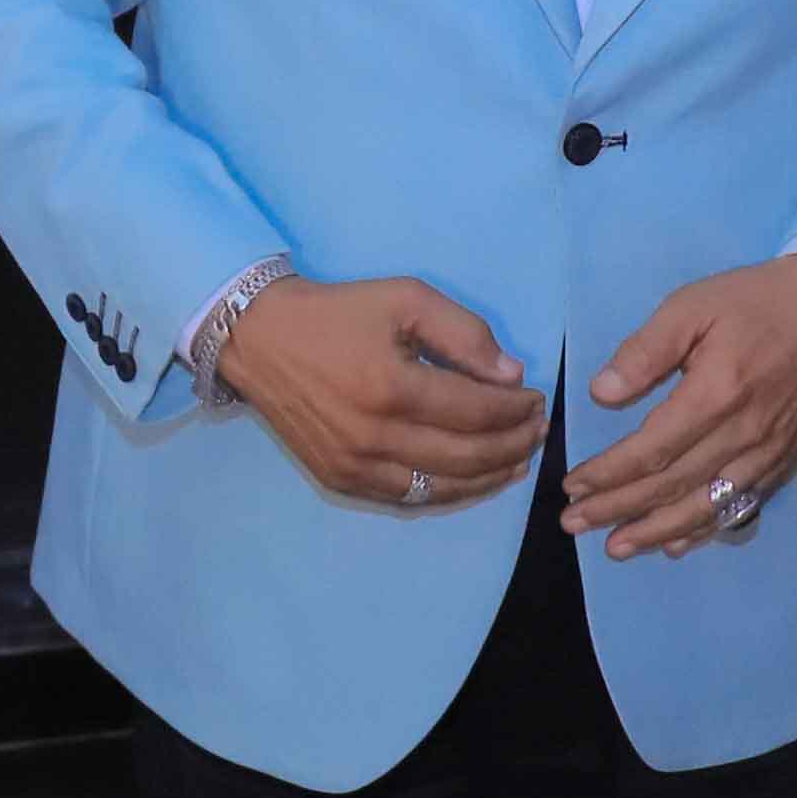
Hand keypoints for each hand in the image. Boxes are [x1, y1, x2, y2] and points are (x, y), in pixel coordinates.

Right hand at [215, 274, 541, 515]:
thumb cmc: (337, 313)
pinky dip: (448, 492)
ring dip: (489, 478)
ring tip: (516, 460)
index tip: (535, 399)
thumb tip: (510, 376)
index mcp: (393, 387)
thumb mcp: (404, 298)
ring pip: (442, 488)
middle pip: (468, 456)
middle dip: (514, 445)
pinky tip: (471, 479)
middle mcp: (374, 436)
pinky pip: (408, 499)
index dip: (516, 410)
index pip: (477, 412)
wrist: (259, 338)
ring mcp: (355, 466)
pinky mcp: (340, 480)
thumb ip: (464, 333)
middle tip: (536, 430)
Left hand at [570, 255, 796, 555]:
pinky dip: (704, 529)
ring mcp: (767, 453)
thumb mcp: (692, 305)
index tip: (572, 485)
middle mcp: (742, 435)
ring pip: (704, 506)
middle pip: (671, 486)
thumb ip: (646, 351)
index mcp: (715, 395)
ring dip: (656, 531)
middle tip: (575, 524)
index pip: (651, 450)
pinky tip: (676, 543)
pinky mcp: (785, 459)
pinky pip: (739, 505)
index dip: (608, 474)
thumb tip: (602, 393)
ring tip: (616, 548)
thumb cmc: (757, 300)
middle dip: (618, 509)